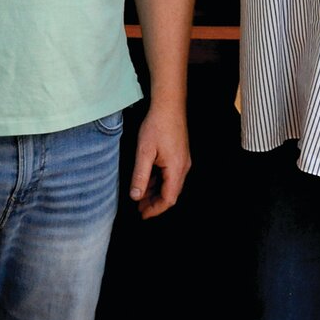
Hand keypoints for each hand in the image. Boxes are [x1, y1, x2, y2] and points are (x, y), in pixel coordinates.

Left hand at [128, 103, 190, 218]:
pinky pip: (170, 175)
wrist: (169, 105)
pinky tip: (147, 180)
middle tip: (138, 208)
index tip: (142, 215)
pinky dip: (159, 181)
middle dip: (155, 203)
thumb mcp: (144, 152)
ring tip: (140, 196)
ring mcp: (183, 161)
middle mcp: (183, 167)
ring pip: (171, 184)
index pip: (169, 199)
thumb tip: (135, 197)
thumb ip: (140, 176)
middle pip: (171, 194)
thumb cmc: (157, 126)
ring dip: (156, 192)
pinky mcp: (179, 155)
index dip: (155, 209)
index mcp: (176, 169)